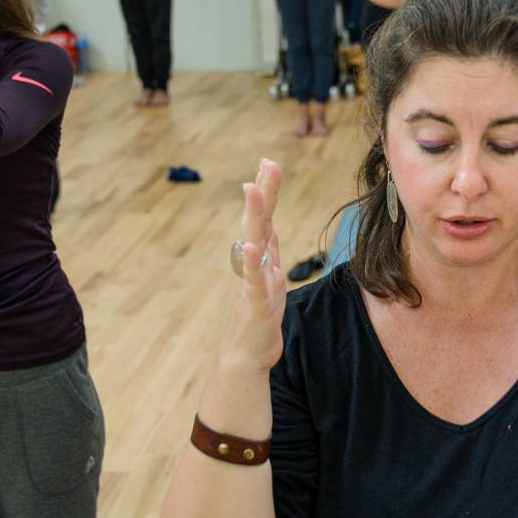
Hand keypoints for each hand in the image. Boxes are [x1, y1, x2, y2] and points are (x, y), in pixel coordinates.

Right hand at [221, 159, 286, 373]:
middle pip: (259, 221)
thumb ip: (267, 255)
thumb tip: (268, 231)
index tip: (269, 162)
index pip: (265, 217)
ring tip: (252, 188)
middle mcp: (254, 264)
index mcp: (261, 257)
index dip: (267, 191)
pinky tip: (253, 247)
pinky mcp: (255, 302)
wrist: (247, 354)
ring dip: (253, 216)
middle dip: (264, 191)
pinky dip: (253, 263)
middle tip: (268, 162)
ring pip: (253, 243)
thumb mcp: (269, 280)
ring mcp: (252, 281)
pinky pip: (253, 280)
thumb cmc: (259, 317)